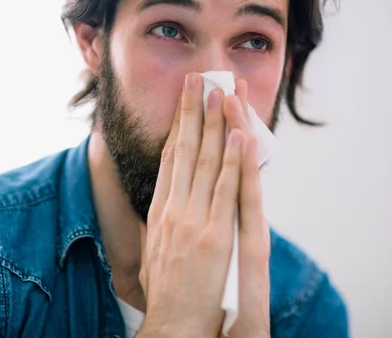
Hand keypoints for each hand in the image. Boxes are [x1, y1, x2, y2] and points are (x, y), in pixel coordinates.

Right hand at [137, 73, 269, 337]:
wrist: (172, 326)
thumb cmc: (165, 293)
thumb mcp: (153, 252)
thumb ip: (159, 224)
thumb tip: (164, 205)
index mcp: (159, 211)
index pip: (169, 158)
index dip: (177, 126)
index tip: (183, 101)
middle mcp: (174, 209)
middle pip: (185, 150)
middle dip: (193, 111)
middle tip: (199, 78)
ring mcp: (194, 220)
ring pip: (207, 162)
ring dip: (215, 124)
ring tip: (220, 91)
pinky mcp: (216, 236)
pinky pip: (227, 190)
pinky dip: (234, 160)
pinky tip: (238, 134)